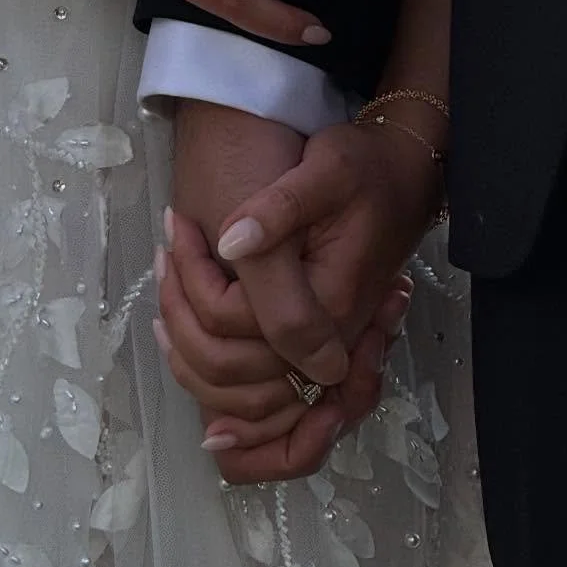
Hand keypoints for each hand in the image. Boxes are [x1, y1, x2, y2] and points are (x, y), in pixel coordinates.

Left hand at [161, 100, 403, 484]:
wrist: (403, 180)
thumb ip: (280, 209)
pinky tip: (180, 327)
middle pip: (229, 373)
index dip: (193, 291)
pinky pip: (257, 397)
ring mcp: (322, 352)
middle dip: (180, 318)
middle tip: (163, 256)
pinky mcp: (312, 349)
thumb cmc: (365, 170)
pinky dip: (212, 379)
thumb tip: (229, 243)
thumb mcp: (327, 169)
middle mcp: (329, 341)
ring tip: (167, 284)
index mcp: (331, 301)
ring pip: (238, 397)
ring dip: (186, 352)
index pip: (238, 323)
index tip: (176, 233)